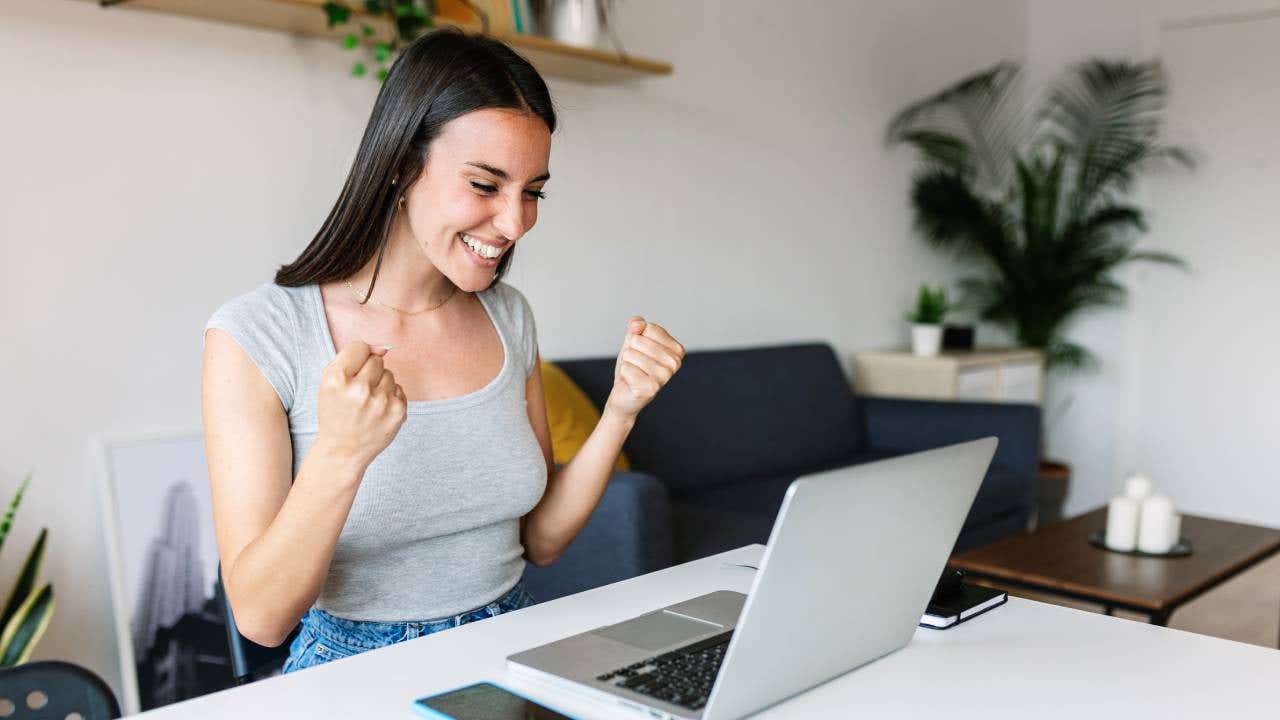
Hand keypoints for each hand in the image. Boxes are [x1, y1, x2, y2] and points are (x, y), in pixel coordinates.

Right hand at [316, 341, 407, 469]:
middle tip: (358, 393)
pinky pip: (399, 389)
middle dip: (369, 373)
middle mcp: (359, 389)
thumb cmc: (336, 412)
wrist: (342, 450)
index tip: (352, 373)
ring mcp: (380, 402)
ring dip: (380, 385)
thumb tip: (384, 348)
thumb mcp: (330, 382)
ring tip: (367, 403)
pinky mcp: (397, 411)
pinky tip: (377, 411)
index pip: (359, 347)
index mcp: (336, 379)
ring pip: (389, 374)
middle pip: (376, 360)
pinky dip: (390, 397)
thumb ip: (352, 357)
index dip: (356, 359)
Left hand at [603, 317, 684, 419]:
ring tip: (634, 373)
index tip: (641, 352)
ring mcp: (665, 376)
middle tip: (636, 365)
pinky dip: (624, 374)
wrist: (624, 395)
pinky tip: (631, 382)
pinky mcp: (651, 388)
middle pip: (638, 341)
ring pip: (631, 354)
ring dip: (627, 363)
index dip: (637, 338)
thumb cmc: (632, 366)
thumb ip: (636, 327)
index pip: (648, 328)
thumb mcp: (633, 341)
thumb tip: (637, 323)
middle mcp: (675, 363)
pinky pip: (626, 368)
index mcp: (677, 349)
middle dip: (630, 352)